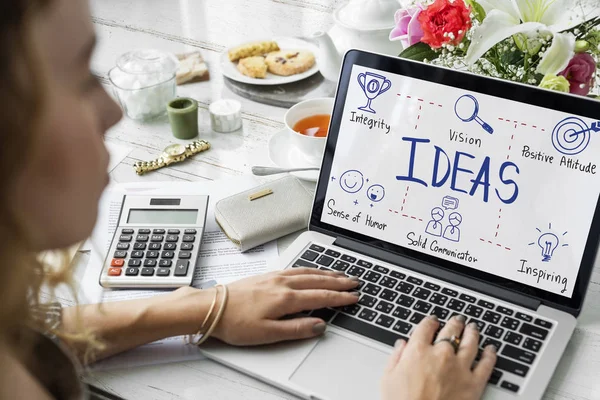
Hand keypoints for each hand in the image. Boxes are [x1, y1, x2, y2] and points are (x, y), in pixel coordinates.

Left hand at [211, 268, 358, 345]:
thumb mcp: (268, 334)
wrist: (211, 307)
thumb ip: (296, 329)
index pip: (321, 296)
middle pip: (317, 280)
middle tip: (355, 281)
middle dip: (338, 281)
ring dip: (326, 272)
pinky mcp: (266, 275)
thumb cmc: (235, 322)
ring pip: (307, 271)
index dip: (340, 297)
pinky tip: (312, 270)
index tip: (354, 297)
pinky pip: (295, 268)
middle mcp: (282, 283)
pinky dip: (310, 268)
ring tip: (340, 274)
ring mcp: (274, 277)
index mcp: (285, 298)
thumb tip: (319, 325)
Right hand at [381, 315, 496, 399]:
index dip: (430, 321)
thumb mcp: (388, 379)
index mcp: (418, 351)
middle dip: (454, 323)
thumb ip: (395, 358)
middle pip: (451, 330)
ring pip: (470, 342)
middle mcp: (440, 355)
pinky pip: (486, 365)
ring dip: (472, 332)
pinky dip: (490, 355)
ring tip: (473, 328)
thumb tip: (401, 345)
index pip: (426, 327)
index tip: (432, 321)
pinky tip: (491, 350)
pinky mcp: (473, 384)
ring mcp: (459, 368)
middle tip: (457, 320)